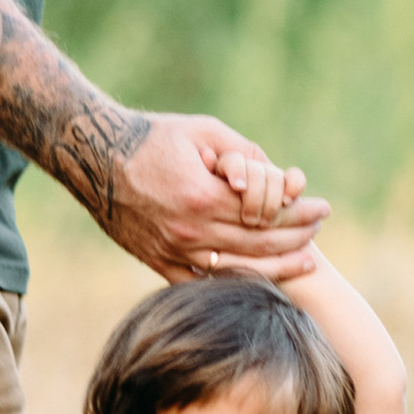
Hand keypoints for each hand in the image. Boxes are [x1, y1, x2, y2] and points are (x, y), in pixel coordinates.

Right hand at [107, 114, 327, 284]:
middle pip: (258, 246)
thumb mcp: (203, 131)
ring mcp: (172, 251)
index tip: (321, 209)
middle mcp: (188, 230)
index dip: (298, 213)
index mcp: (202, 196)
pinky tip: (258, 277)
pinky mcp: (157, 262)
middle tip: (318, 231)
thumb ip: (244, 153)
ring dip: (274, 266)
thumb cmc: (151, 137)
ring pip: (235, 271)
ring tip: (302, 259)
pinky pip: (202, 283)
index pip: (266, 214)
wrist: (93, 157)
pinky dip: (233, 282)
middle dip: (295, 239)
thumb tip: (278, 174)